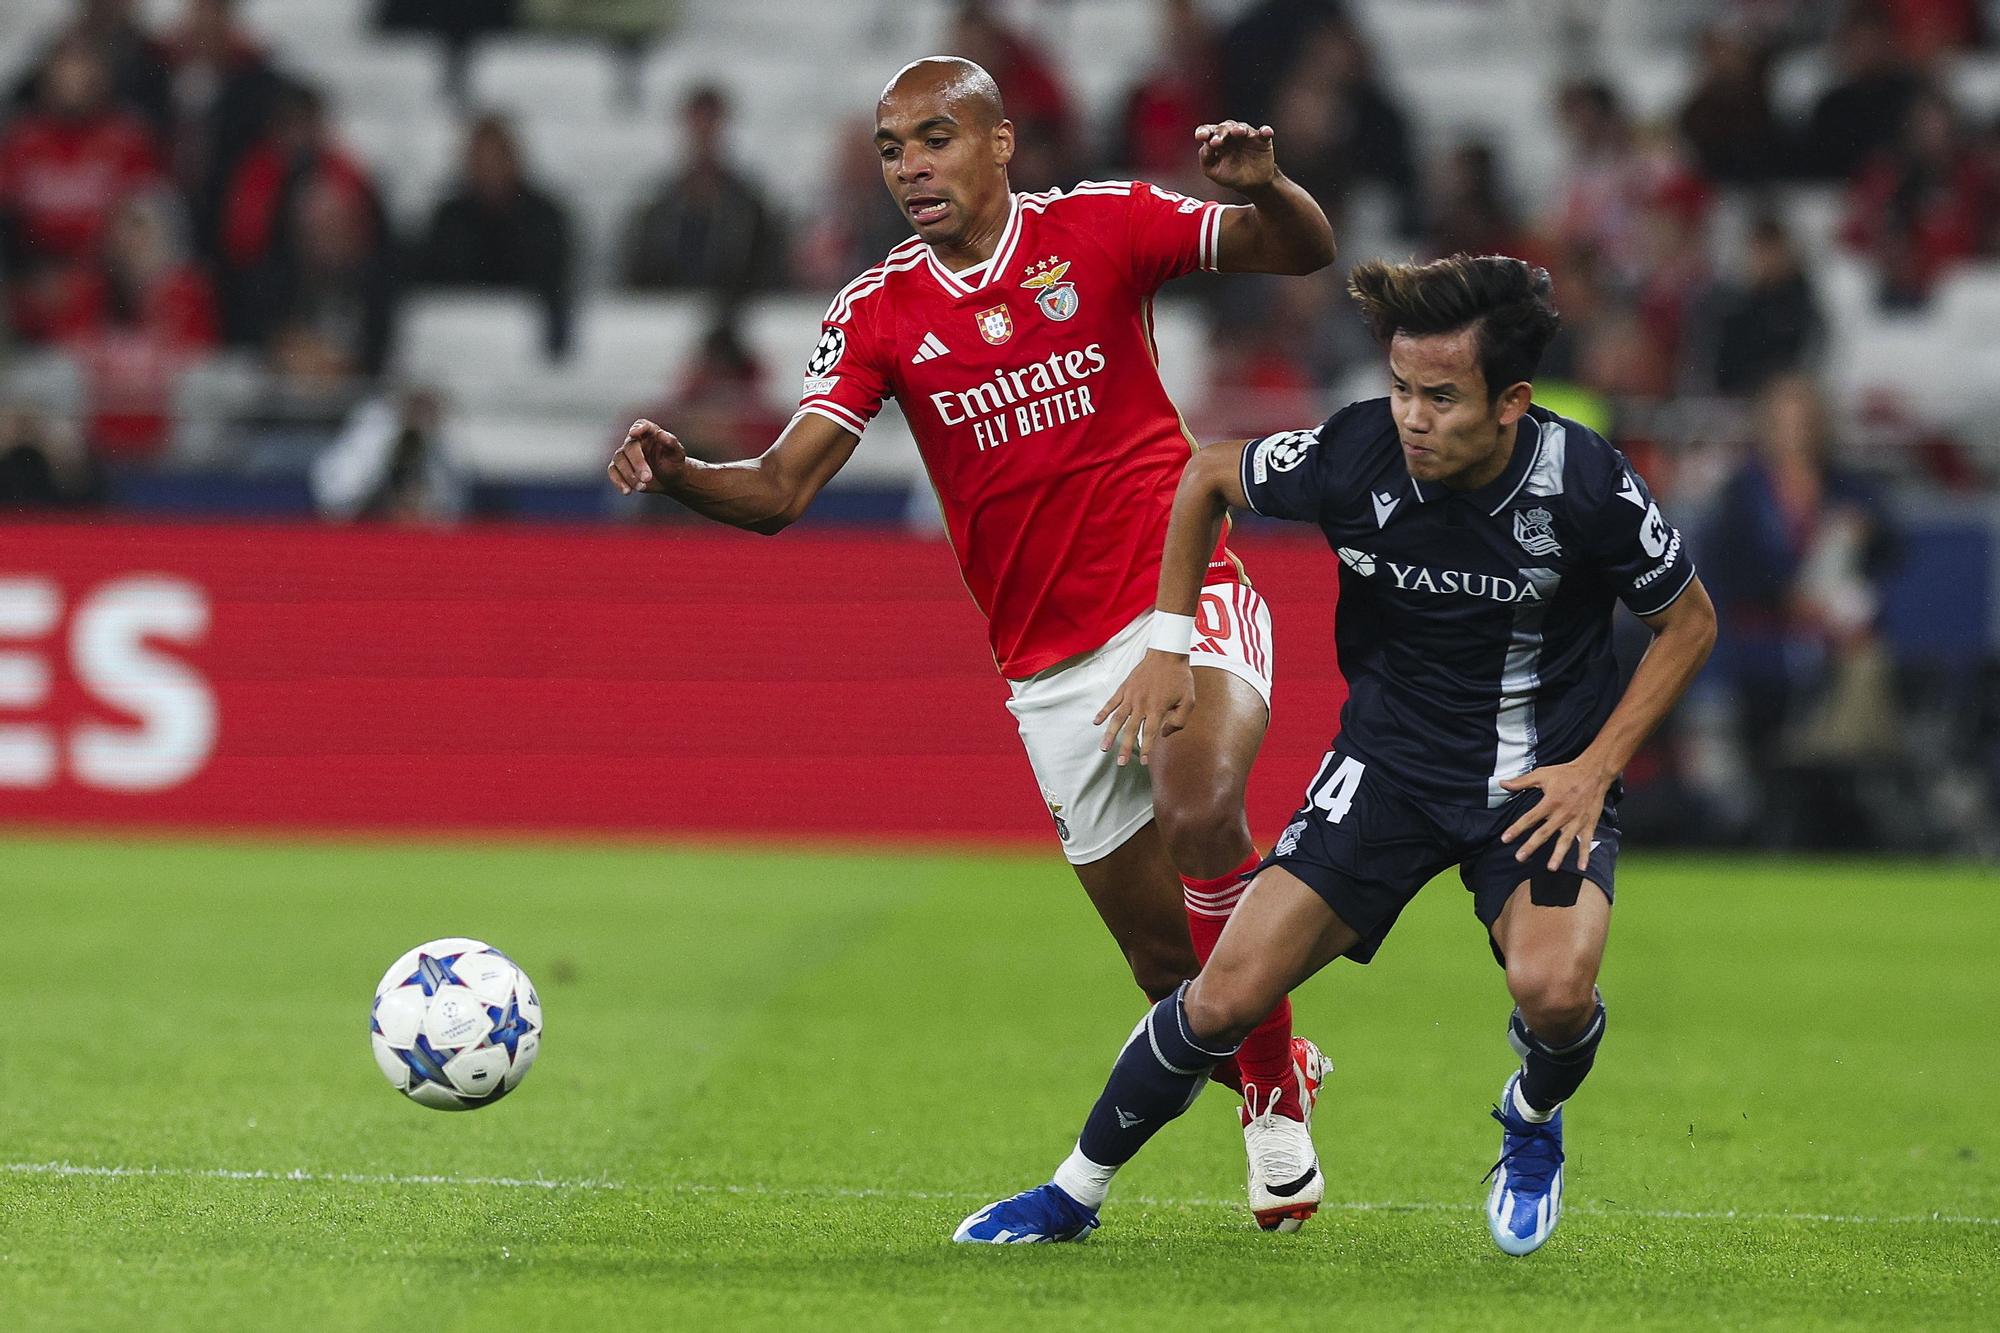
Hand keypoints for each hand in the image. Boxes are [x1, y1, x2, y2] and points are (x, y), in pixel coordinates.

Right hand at [608, 419, 686, 494]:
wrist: (670, 479)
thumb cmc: (675, 463)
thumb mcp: (678, 454)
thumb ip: (671, 443)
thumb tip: (662, 434)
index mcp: (650, 433)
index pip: (642, 425)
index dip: (637, 428)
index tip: (633, 433)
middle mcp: (635, 441)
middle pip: (629, 447)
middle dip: (637, 463)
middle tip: (648, 478)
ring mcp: (625, 454)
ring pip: (619, 460)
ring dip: (629, 475)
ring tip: (643, 487)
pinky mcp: (620, 468)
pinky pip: (613, 471)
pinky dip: (618, 481)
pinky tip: (627, 491)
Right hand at [1094, 650, 1194, 767]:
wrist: (1168, 654)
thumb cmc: (1180, 678)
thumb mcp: (1189, 700)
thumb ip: (1179, 720)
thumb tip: (1165, 733)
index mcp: (1157, 709)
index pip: (1149, 734)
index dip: (1145, 749)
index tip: (1142, 762)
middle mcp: (1141, 704)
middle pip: (1130, 730)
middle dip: (1124, 748)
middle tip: (1120, 763)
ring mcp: (1130, 696)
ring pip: (1117, 719)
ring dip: (1110, 734)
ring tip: (1104, 748)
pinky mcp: (1125, 687)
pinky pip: (1111, 702)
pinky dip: (1103, 712)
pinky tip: (1096, 722)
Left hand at [1195, 121, 1276, 193]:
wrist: (1252, 184)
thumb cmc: (1230, 175)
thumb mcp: (1213, 171)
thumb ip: (1206, 158)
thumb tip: (1205, 146)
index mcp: (1216, 140)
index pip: (1208, 131)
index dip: (1204, 131)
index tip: (1201, 137)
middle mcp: (1230, 135)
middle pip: (1224, 127)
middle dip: (1221, 132)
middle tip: (1218, 141)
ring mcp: (1247, 135)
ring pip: (1242, 127)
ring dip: (1239, 129)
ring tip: (1239, 132)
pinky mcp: (1262, 139)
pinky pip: (1264, 133)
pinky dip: (1265, 131)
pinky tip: (1265, 133)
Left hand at [1499, 759, 1614, 871]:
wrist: (1594, 772)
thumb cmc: (1566, 773)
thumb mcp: (1542, 774)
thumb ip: (1521, 781)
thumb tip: (1502, 784)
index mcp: (1550, 802)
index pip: (1529, 818)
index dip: (1516, 829)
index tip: (1505, 839)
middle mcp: (1562, 814)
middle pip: (1544, 833)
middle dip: (1531, 846)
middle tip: (1520, 857)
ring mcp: (1576, 821)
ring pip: (1566, 841)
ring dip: (1558, 855)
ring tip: (1551, 868)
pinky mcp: (1588, 824)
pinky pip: (1587, 841)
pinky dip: (1585, 854)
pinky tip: (1582, 867)